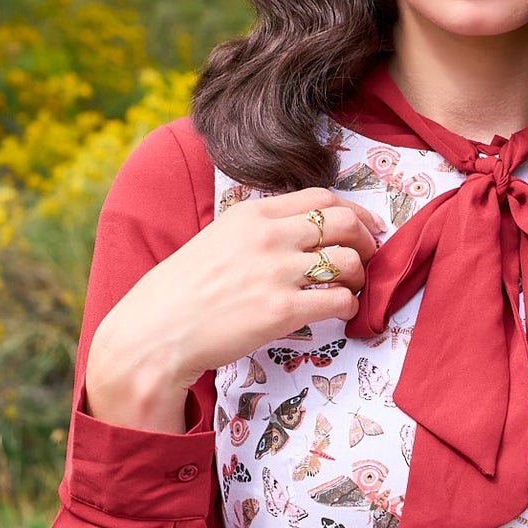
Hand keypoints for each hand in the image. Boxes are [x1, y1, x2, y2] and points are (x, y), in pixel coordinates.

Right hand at [84, 187, 385, 431]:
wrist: (157, 330)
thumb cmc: (184, 290)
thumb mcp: (219, 239)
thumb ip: (259, 230)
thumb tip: (301, 234)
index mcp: (253, 213)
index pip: (322, 197)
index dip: (354, 212)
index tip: (364, 227)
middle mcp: (269, 236)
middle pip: (345, 222)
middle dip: (367, 240)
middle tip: (369, 258)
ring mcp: (278, 271)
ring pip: (349, 261)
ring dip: (361, 277)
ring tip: (352, 289)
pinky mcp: (283, 309)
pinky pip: (340, 300)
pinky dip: (350, 306)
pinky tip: (341, 313)